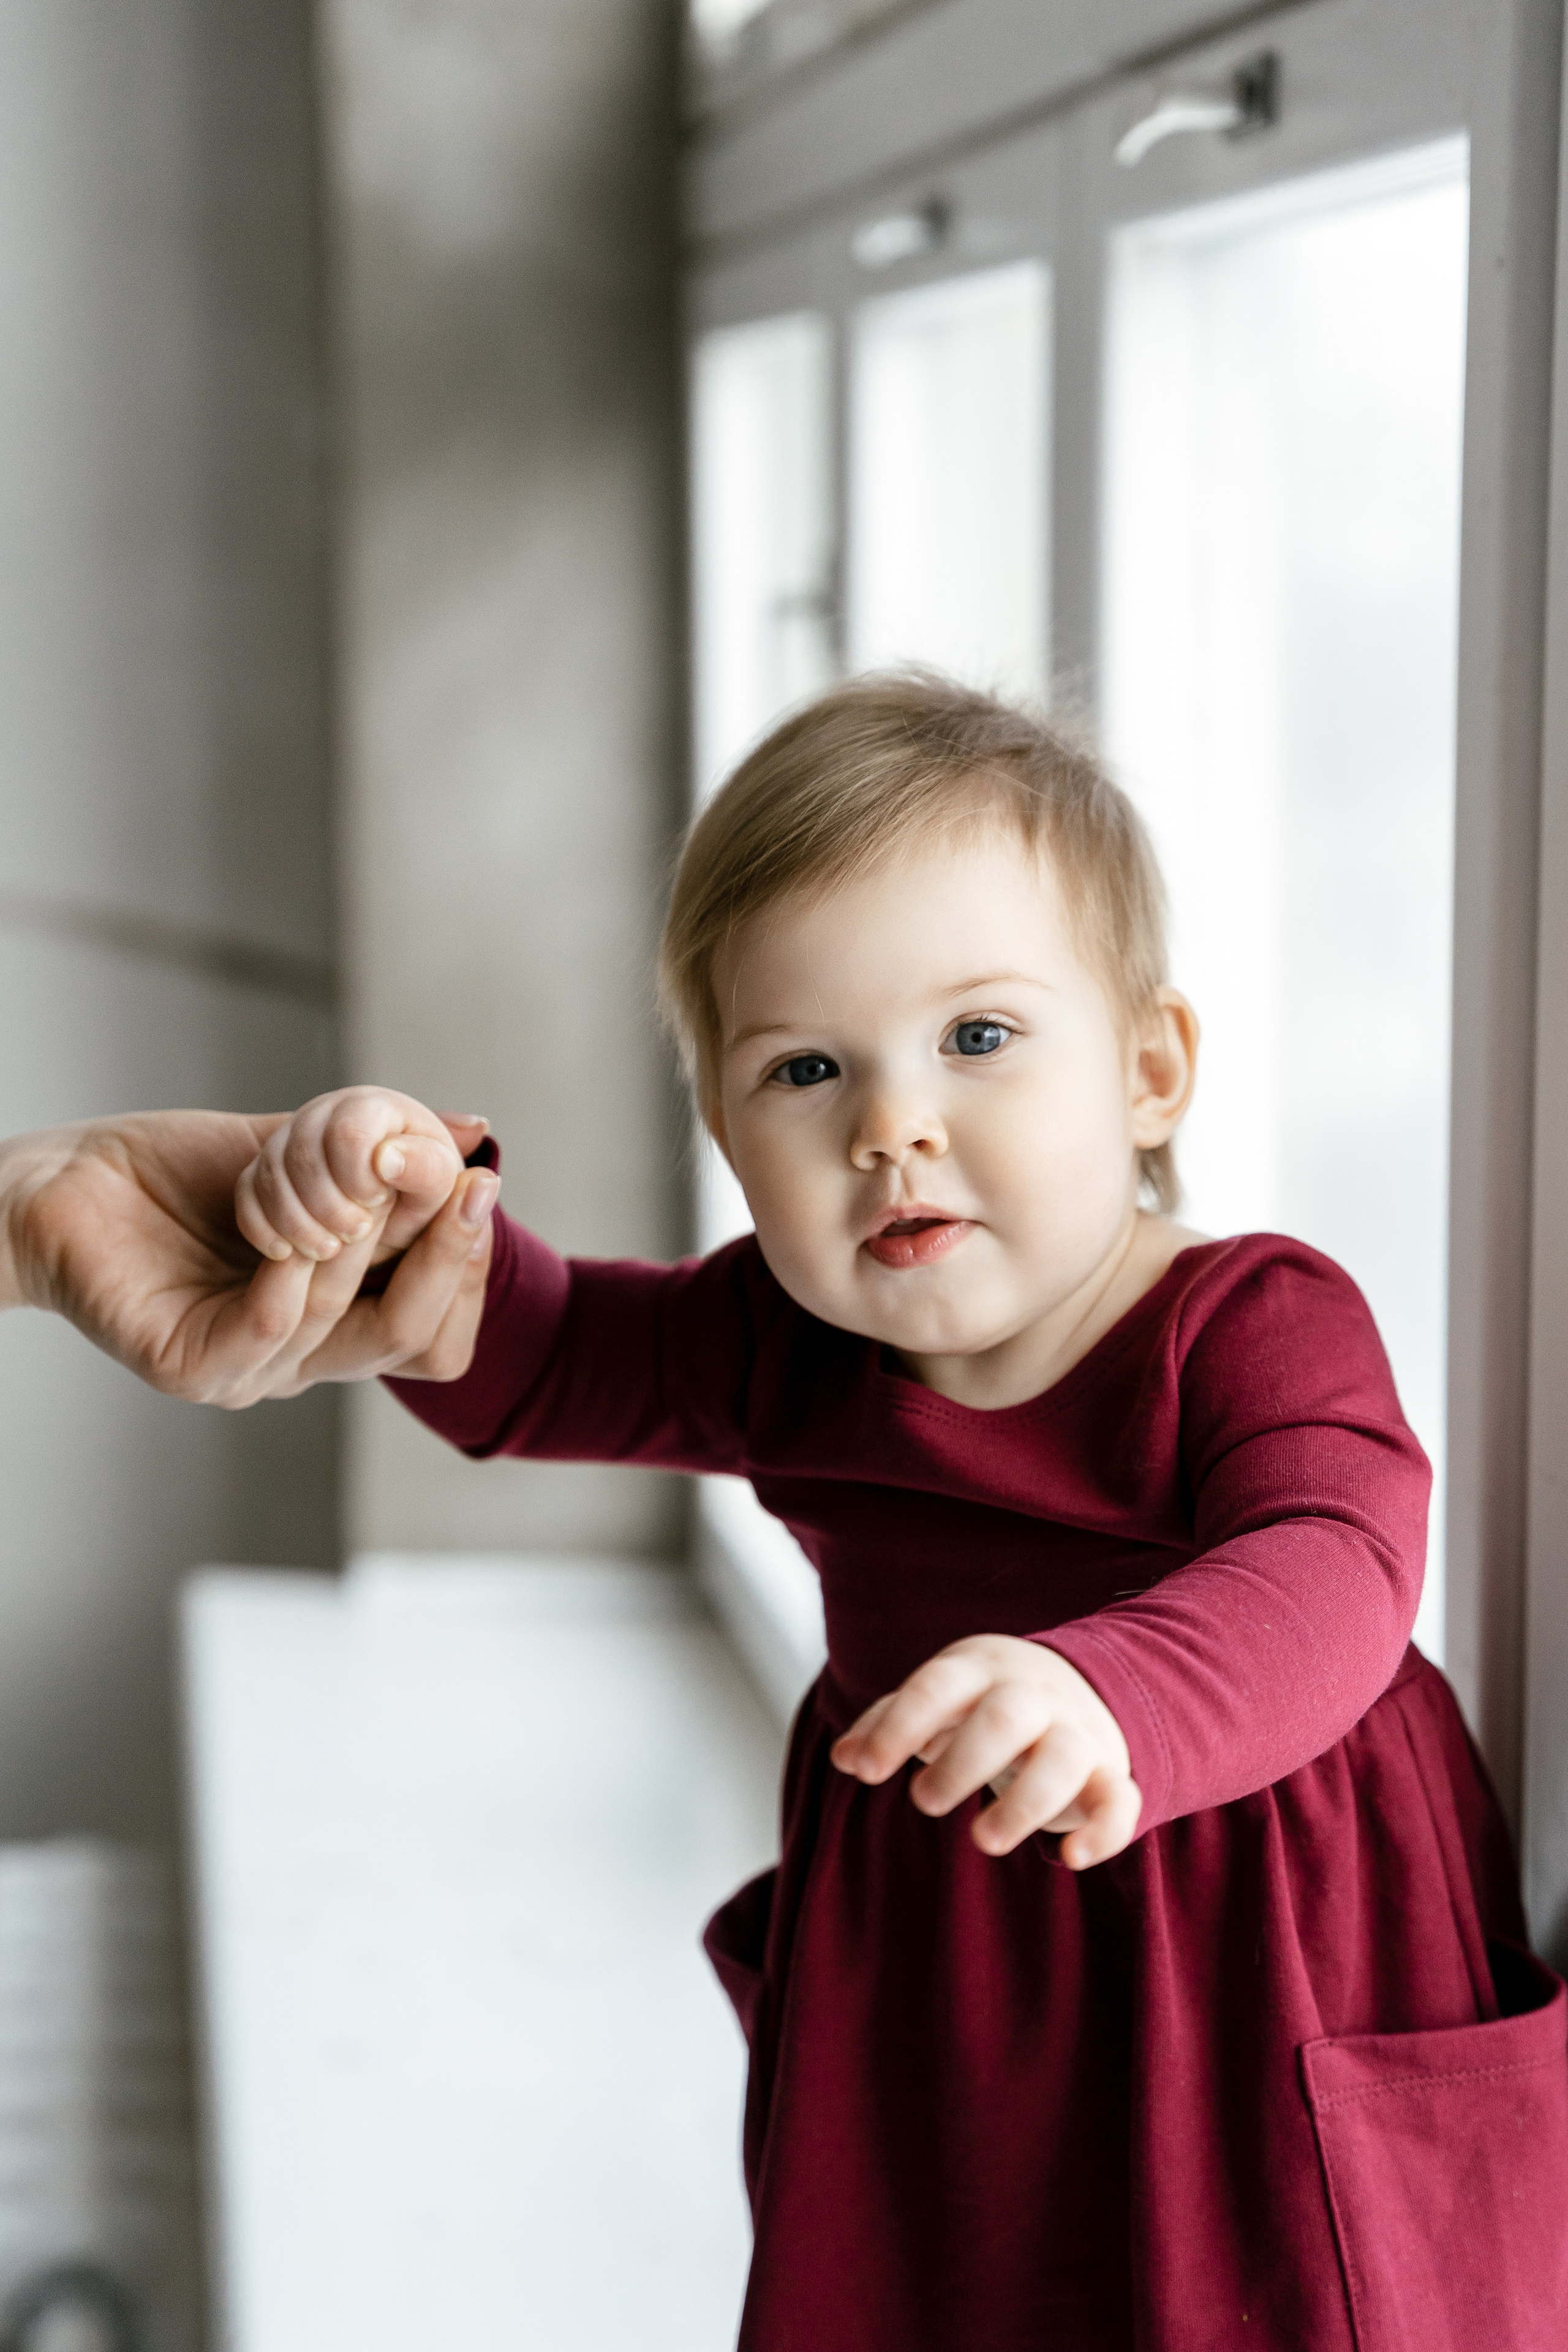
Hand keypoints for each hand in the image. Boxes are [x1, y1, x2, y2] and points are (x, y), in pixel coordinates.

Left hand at [0, 1108, 498, 1405]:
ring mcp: (251, 1369)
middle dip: (448, 1258)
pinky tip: (288, 1236)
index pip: (439, 1322)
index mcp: (340, 1314)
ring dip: (354, 1246)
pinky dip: (288, 1285)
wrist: (70, 1179)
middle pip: (415, 1337)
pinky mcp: (193, 1368)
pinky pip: (265, 1337)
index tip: (477, 1182)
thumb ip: (384, 1150)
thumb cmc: (179, 1172)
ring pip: (343, 1327)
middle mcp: (305, 1354)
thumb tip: (478, 1133)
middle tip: (460, 1185)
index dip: (467, 1262)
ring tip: (348, 1181)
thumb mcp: (300, 1151)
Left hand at [830, 1634, 1140, 1868]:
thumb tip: (845, 1757)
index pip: (937, 1686)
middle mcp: (1034, 1694)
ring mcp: (1079, 1731)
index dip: (898, 1727)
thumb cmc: (984, 1703)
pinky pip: (1120, 1800)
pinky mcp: (1111, 1773)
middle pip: (1006, 1715)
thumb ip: (890, 1722)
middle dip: (963, 1761)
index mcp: (981, 1669)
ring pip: (1065, 1756)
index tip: (863, 1772)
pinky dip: (1104, 1831)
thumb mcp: (939, 1700)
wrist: (1082, 1687)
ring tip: (983, 1840)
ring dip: (1026, 1801)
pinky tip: (1069, 1859)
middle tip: (924, 1801)